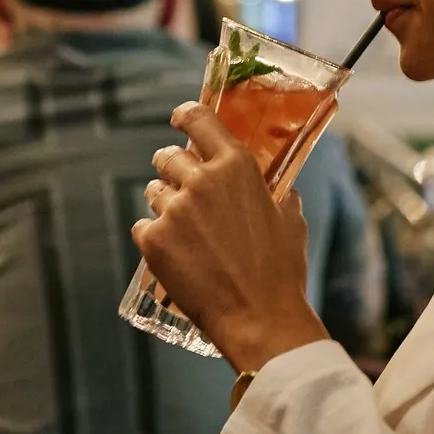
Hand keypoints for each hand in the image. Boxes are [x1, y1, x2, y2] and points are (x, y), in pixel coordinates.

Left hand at [132, 102, 324, 374]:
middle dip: (173, 169)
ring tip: (184, 228)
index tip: (179, 119)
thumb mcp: (290, 219)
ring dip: (164, 203)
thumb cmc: (281, 270)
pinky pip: (143, 226)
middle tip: (183, 188)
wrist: (259, 317)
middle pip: (168, 157)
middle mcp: (200, 180)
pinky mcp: (153, 240)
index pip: (198, 119)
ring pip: (154, 191)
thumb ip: (276, 194)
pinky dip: (155, 237)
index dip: (185, 116)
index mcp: (236, 166)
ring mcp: (173, 210)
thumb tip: (272, 189)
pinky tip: (175, 253)